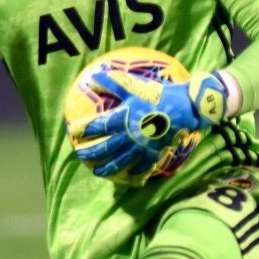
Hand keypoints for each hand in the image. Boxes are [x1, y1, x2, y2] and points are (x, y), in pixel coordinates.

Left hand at [72, 69, 227, 179]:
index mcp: (122, 119)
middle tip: (80, 156)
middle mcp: (128, 136)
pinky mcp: (154, 153)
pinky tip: (129, 179)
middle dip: (90, 153)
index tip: (73, 132)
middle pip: (104, 148)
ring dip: (106, 167)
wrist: (185, 108)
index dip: (83, 129)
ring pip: (119, 161)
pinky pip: (142, 167)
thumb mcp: (134, 86)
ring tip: (97, 172)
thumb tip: (92, 79)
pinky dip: (135, 174)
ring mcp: (141, 147)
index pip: (97, 126)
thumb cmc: (158, 95)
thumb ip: (112, 83)